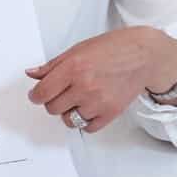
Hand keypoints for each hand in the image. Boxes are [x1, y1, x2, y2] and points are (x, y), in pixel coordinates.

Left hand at [25, 27, 176, 133]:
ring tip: (79, 99)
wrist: (143, 55)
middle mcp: (84, 86)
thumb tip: (32, 74)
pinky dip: (86, 120)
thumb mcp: (78, 50)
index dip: (36, 95)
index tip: (38, 95)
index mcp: (73, 68)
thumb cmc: (113, 49)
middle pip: (52, 108)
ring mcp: (97, 102)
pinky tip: (90, 107)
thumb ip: (53, 65)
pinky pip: (87, 127)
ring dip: (70, 112)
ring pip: (68, 120)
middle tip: (63, 92)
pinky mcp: (110, 113)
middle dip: (54, 101)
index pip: (41, 93)